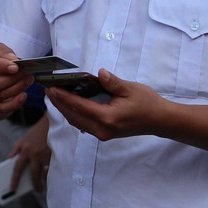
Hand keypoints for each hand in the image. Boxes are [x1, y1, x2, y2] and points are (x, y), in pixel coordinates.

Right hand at [0, 43, 33, 120]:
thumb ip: (3, 52)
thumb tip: (14, 60)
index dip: (0, 66)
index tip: (16, 67)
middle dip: (12, 79)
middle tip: (26, 73)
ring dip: (17, 89)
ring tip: (28, 80)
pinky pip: (0, 108)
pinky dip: (14, 103)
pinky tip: (23, 95)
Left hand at [8, 114, 50, 192]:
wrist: (51, 123)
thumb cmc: (37, 132)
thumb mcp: (23, 138)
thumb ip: (16, 149)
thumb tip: (10, 159)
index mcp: (25, 150)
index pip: (17, 168)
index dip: (14, 180)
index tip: (12, 189)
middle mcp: (35, 154)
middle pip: (33, 175)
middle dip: (35, 185)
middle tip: (36, 190)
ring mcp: (46, 155)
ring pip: (45, 174)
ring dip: (45, 181)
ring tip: (44, 186)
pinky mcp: (56, 155)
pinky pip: (53, 169)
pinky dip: (52, 174)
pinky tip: (51, 177)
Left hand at [44, 69, 166, 140]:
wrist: (160, 121)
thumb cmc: (147, 103)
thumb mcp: (130, 89)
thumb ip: (113, 82)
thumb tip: (100, 73)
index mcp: (107, 118)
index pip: (79, 106)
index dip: (63, 97)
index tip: (51, 88)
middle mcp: (102, 129)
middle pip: (73, 116)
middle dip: (59, 103)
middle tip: (47, 90)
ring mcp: (102, 134)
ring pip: (76, 122)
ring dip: (64, 109)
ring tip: (54, 96)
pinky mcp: (104, 134)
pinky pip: (83, 124)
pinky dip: (73, 114)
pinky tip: (68, 104)